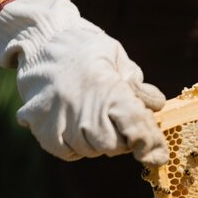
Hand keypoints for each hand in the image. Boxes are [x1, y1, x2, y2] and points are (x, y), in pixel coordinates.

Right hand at [0, 0, 168, 164]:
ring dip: (99, 141)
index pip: (136, 126)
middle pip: (115, 145)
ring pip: (92, 150)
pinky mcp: (41, 127)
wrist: (39, 40)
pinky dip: (76, 146)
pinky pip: (68, 153)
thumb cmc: (85, 49)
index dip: (150, 145)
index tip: (158, 156)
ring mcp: (60, 120)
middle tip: (118, 121)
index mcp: (108, 89)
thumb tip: (156, 105)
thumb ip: (137, 84)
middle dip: (124, 139)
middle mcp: (84, 109)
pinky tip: (76, 126)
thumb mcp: (117, 57)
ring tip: (94, 116)